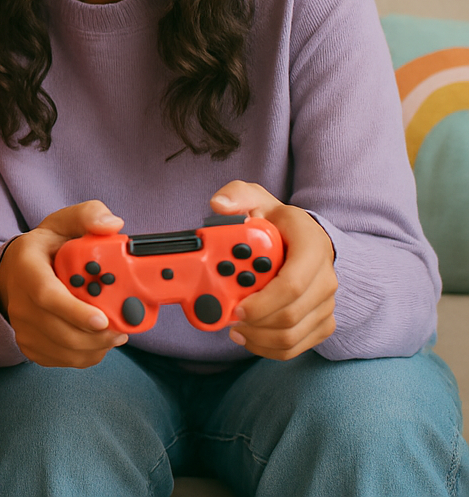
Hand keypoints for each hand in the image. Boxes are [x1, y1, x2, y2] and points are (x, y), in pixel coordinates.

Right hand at [0, 201, 127, 366]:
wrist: (18, 271)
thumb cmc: (47, 247)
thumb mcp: (64, 221)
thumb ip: (88, 215)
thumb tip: (112, 225)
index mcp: (26, 266)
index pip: (47, 296)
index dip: (74, 311)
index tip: (102, 319)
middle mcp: (19, 300)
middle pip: (58, 330)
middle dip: (95, 336)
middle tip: (123, 329)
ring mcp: (22, 326)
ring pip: (63, 350)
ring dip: (95, 347)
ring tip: (117, 332)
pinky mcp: (30, 345)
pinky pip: (63, 360)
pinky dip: (87, 356)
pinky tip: (99, 339)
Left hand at [210, 181, 336, 359]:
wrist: (301, 238)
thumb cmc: (277, 220)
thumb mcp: (256, 199)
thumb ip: (237, 196)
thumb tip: (220, 205)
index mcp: (311, 245)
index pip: (293, 284)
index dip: (264, 301)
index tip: (238, 307)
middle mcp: (325, 277)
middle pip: (292, 315)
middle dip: (257, 323)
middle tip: (229, 320)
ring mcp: (326, 302)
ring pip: (294, 336)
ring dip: (260, 339)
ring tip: (234, 329)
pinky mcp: (322, 321)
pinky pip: (298, 347)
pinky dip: (270, 348)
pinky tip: (249, 338)